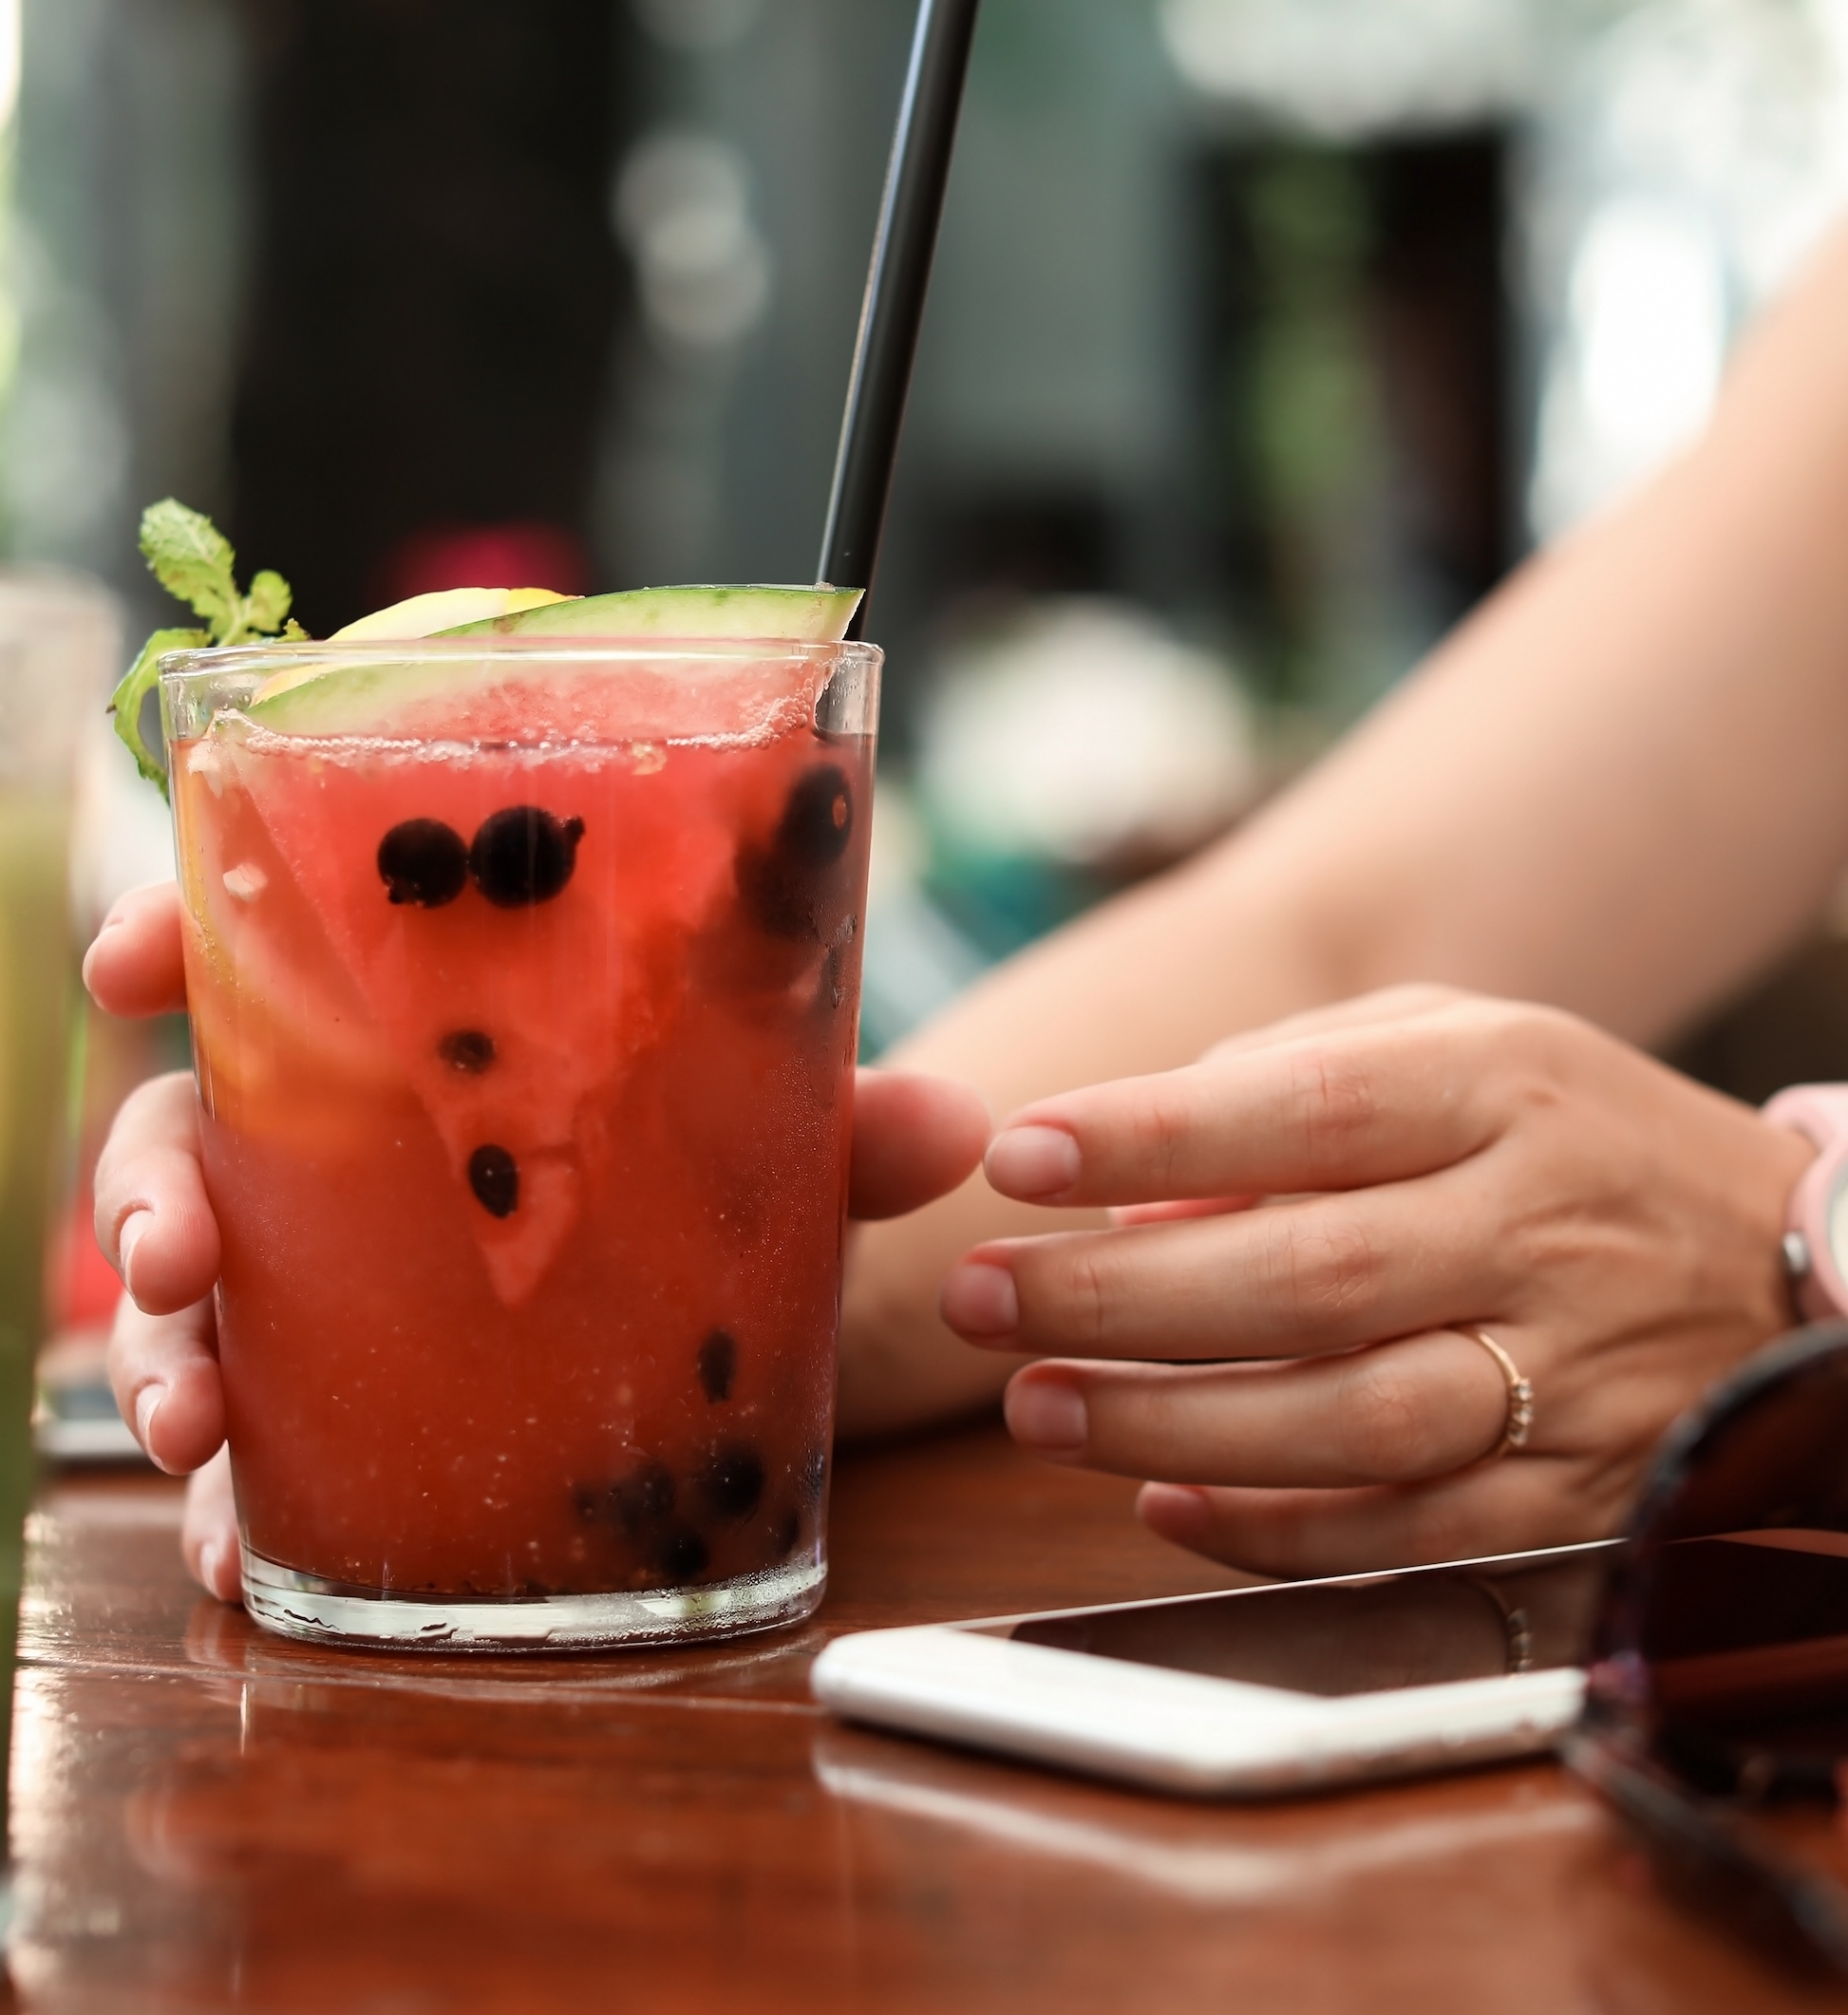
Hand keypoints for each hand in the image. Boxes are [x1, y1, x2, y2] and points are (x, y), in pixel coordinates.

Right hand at [80, 882, 994, 1599]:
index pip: (253, 949)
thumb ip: (831, 1132)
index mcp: (395, 1035)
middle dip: (144, 1193)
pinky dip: (227, 1503)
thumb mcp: (758, 1153)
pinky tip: (240, 1556)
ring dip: (156, 1366)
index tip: (117, 961)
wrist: (704, 1311)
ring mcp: (305, 1281)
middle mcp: (322, 1149)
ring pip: (178, 1304)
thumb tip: (957, 1126)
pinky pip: (246, 1445)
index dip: (164, 934)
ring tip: (185, 1442)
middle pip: (178, 1137)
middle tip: (174, 1257)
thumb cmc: (693, 1177)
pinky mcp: (322, 1401)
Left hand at [939, 987, 1811, 1576]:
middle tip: (977, 1298)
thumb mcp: (1446, 1050)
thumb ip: (1279, 1086)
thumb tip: (1121, 1184)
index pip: (1307, 1108)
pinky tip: (1156, 1502)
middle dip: (1116, 1296)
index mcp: (1502, 1090)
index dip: (1153, 1136)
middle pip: (1311, 1275)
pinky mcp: (1576, 1492)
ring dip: (1171, 1423)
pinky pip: (1408, 1529)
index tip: (1018, 1155)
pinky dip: (1270, 1532)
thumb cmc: (1554, 1136)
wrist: (1782, 1258)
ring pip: (1354, 1417)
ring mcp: (1569, 1372)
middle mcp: (1540, 1227)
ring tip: (1031, 1406)